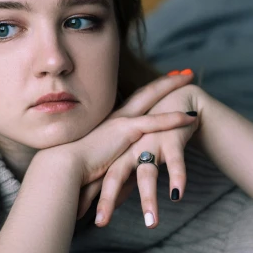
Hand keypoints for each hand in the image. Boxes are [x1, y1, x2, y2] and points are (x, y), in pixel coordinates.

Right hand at [52, 71, 198, 217]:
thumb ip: (116, 166)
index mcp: (110, 124)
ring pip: (151, 97)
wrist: (63, 168)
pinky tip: (190, 116)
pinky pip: (155, 122)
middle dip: (164, 81)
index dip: (149, 93)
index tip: (162, 83)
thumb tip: (125, 179)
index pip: (134, 103)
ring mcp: (121, 122)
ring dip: (172, 87)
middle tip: (182, 73)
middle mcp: (116, 118)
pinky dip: (173, 118)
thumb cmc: (76, 171)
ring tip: (190, 78)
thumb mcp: (100, 165)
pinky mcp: (125, 132)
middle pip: (145, 93)